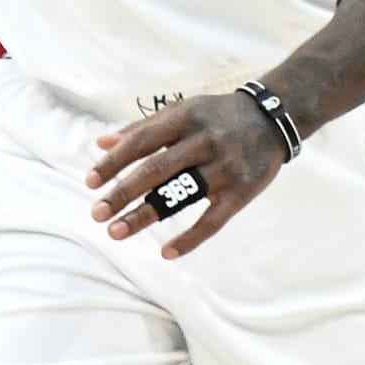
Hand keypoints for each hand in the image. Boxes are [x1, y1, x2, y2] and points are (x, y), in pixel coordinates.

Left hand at [87, 90, 285, 258]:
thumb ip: (142, 128)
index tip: (90, 182)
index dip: (114, 162)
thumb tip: (101, 143)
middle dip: (123, 192)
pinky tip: (166, 253)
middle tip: (96, 214)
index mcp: (185, 118)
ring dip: (145, 215)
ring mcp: (225, 167)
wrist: (275, 118)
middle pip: (157, 169)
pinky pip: (213, 220)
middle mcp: (204, 141)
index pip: (141, 141)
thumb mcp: (183, 111)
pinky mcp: (242, 191)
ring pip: (180, 194)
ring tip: (116, 232)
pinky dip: (190, 238)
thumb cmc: (218, 116)